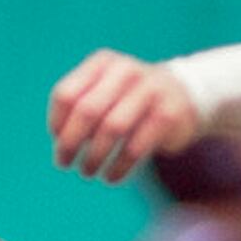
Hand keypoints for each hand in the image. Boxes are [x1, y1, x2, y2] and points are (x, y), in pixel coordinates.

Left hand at [49, 51, 200, 184]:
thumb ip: (78, 109)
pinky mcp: (168, 115)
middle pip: (87, 110)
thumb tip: (60, 143)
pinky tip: (111, 177)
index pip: (66, 94)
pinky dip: (119, 167)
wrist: (183, 96)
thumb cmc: (128, 100)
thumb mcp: (103, 92)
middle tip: (64, 163)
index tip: (57, 142)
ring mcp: (150, 90)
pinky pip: (136, 146)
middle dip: (70, 142)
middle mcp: (126, 71)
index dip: (57, 123)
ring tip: (87, 172)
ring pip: (112, 128)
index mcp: (102, 63)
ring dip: (94, 156)